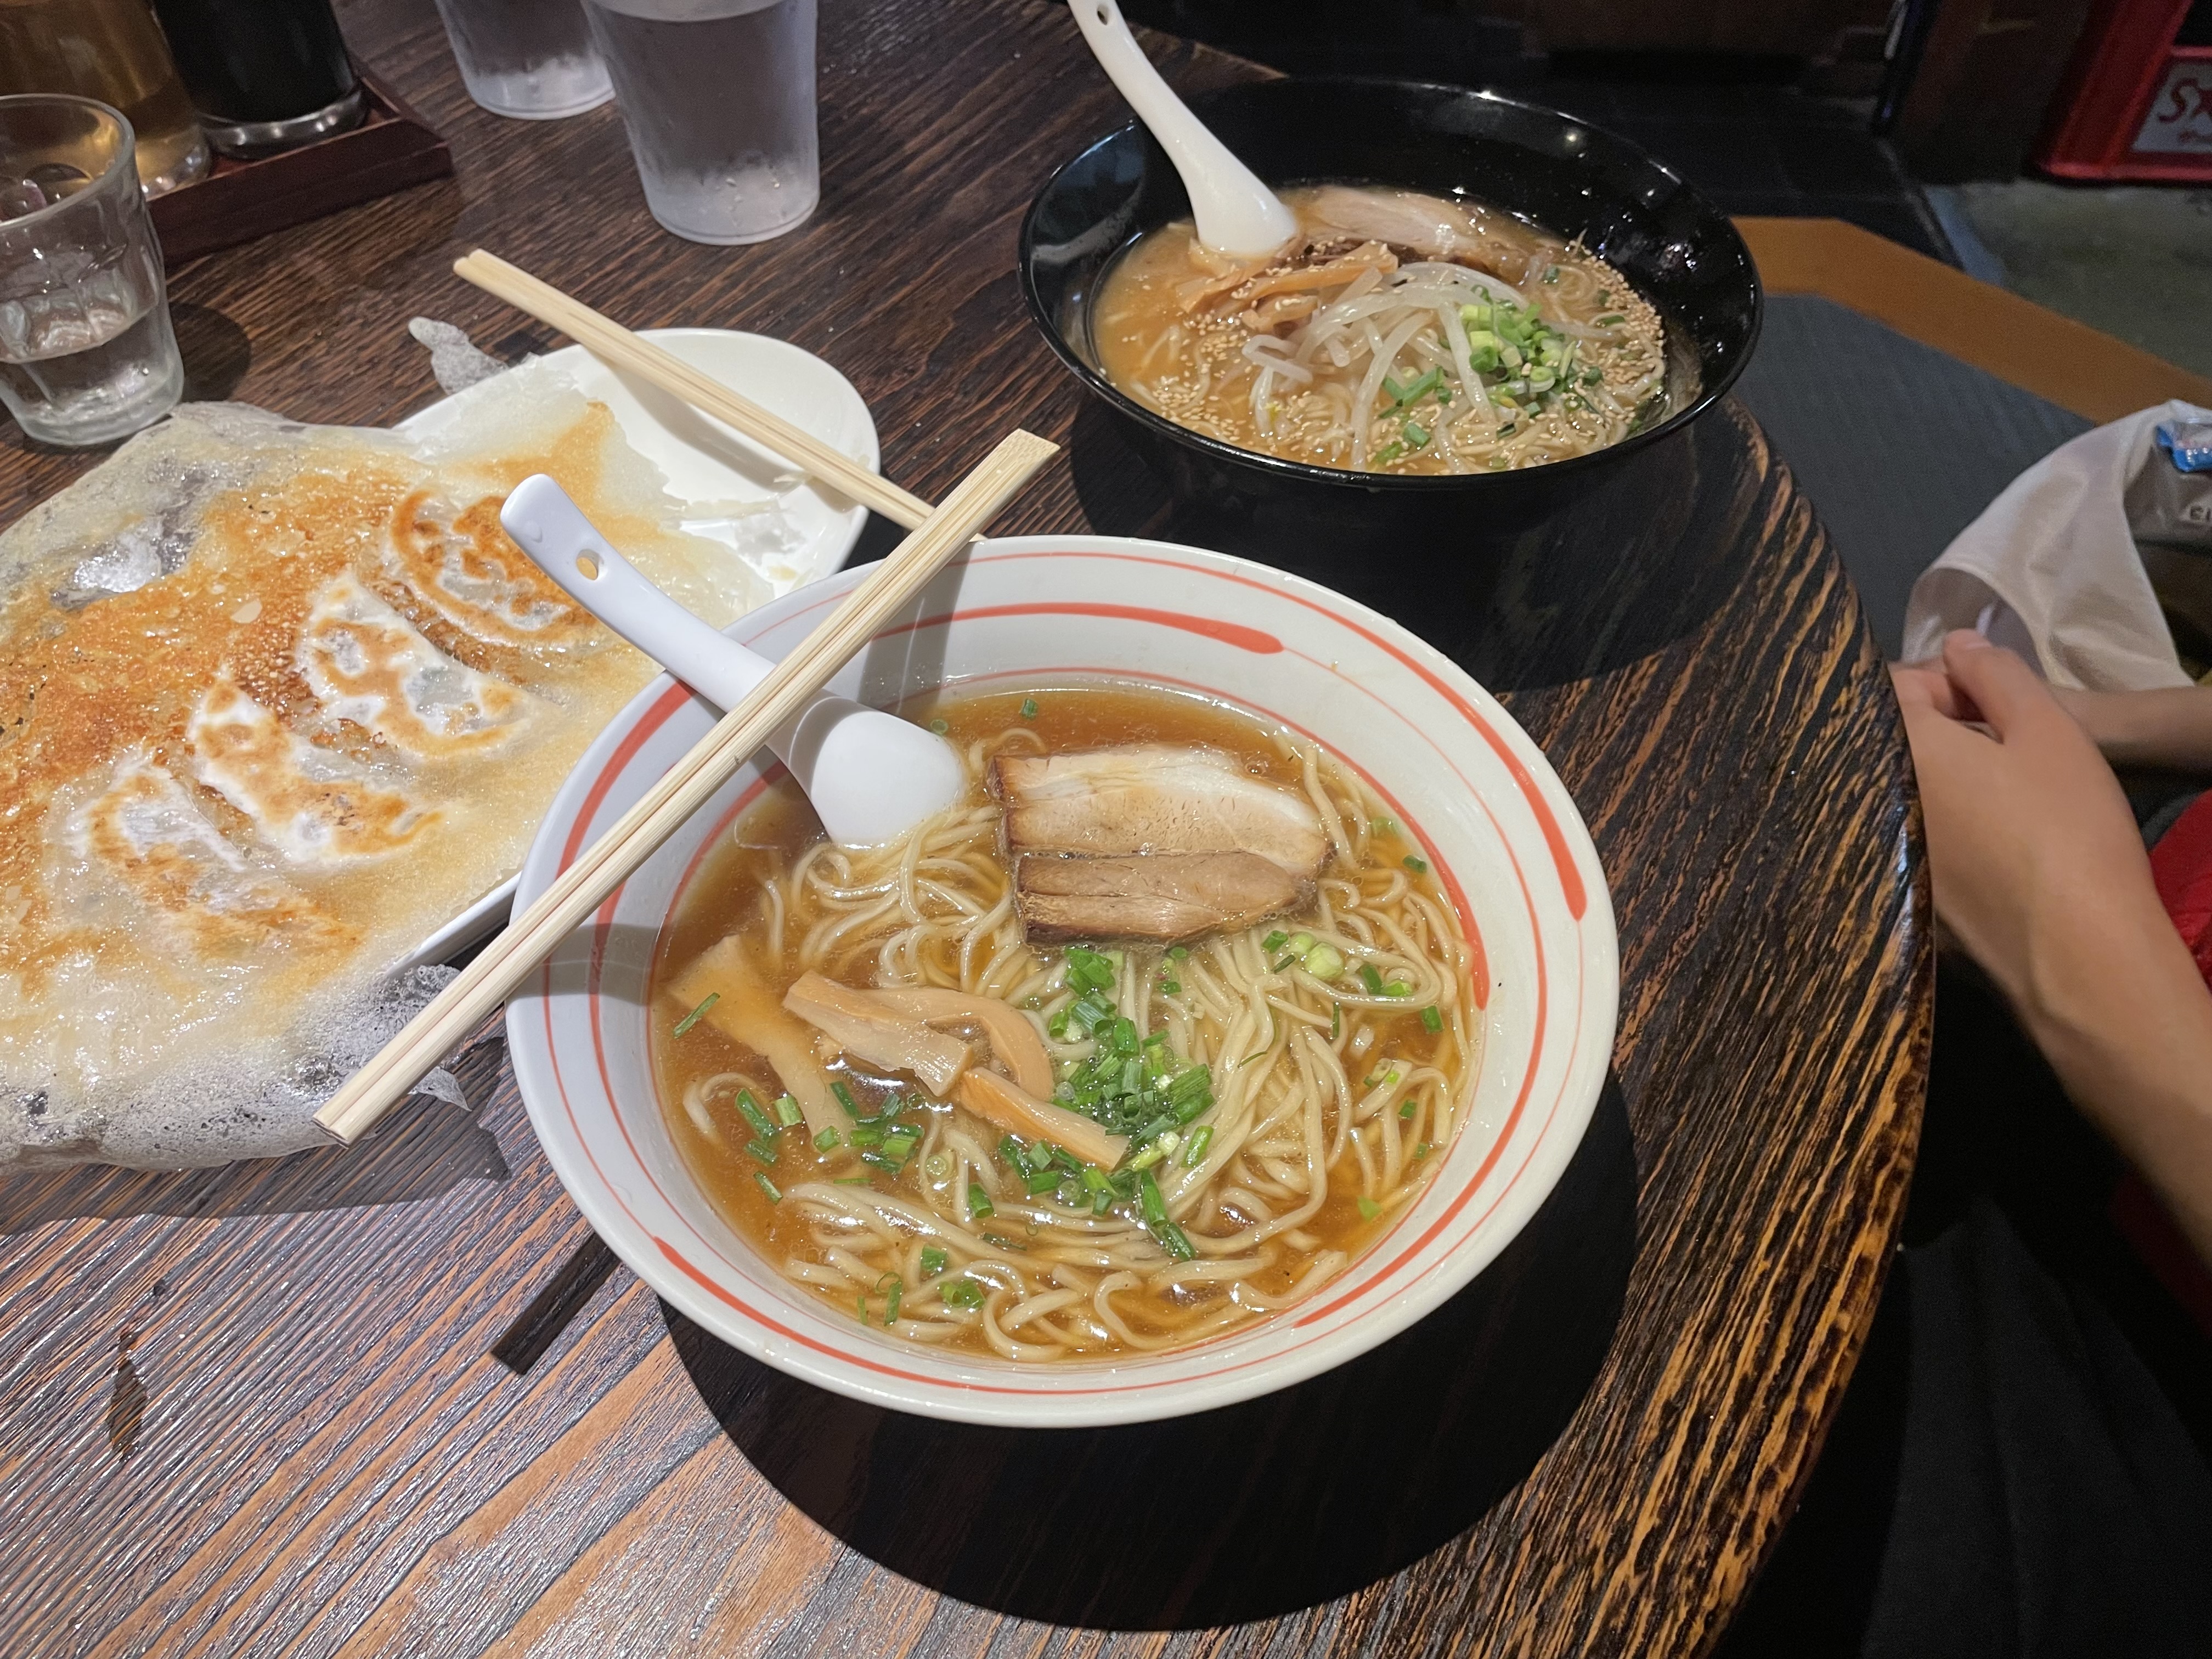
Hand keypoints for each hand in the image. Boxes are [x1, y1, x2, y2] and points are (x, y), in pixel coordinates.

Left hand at [1891, 631, 2211, 1265]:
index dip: (1938, 684)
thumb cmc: (2065, 831)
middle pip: (1881, 742)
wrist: (2074, 956)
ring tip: (1992, 794)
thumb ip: (1995, 676)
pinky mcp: (1891, 899)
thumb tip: (1957, 646)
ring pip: (1889, 792)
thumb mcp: (2049, 730)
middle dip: (1931, 733)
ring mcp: (1870, 855)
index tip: (1986, 703)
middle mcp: (1863, 799)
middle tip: (1997, 747)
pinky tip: (1979, 844)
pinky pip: (1898, 841)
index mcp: (1892, 747)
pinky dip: (1929, 830)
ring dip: (1929, 782)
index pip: (1884, 686)